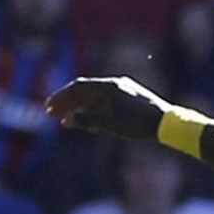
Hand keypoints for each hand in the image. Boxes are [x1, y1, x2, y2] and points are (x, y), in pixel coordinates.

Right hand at [47, 76, 171, 141]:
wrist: (166, 123)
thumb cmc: (136, 122)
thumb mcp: (108, 123)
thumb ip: (85, 120)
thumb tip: (65, 120)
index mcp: (108, 86)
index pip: (78, 87)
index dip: (61, 97)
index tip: (48, 107)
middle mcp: (115, 85)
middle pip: (85, 91)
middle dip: (67, 103)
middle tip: (51, 113)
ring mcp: (123, 92)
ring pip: (95, 98)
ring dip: (80, 109)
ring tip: (68, 121)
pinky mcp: (130, 101)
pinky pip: (106, 104)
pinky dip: (94, 113)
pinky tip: (93, 128)